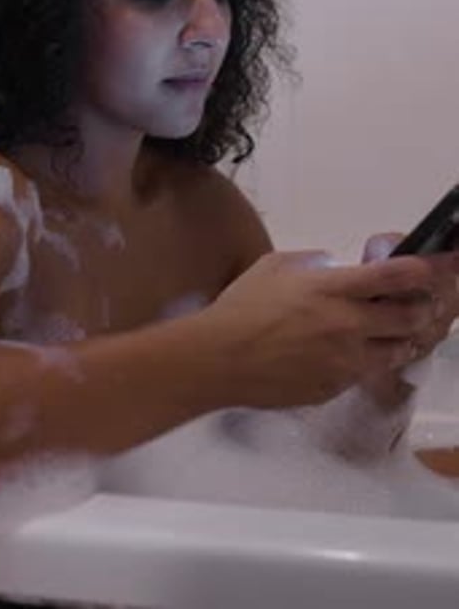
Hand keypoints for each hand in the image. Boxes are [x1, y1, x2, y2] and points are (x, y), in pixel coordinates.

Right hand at [202, 249, 457, 409]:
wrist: (219, 360)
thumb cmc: (241, 307)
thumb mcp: (275, 266)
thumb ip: (314, 262)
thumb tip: (337, 266)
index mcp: (332, 289)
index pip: (394, 276)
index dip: (423, 270)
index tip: (431, 267)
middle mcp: (347, 324)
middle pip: (410, 318)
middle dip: (420, 309)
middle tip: (416, 304)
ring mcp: (344, 361)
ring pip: (397, 351)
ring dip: (401, 339)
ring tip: (390, 332)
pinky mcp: (335, 387)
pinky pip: (366, 373)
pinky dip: (367, 362)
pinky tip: (349, 355)